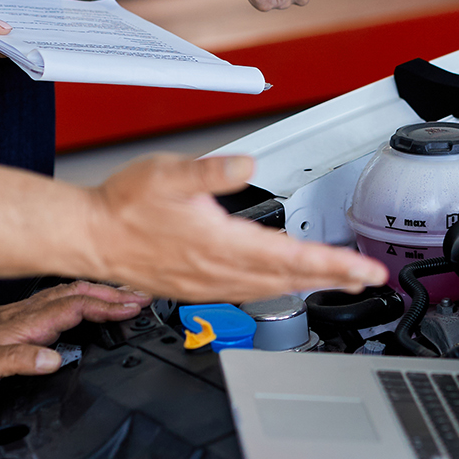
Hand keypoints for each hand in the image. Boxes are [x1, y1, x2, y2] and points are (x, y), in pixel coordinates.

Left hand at [0, 281, 148, 401]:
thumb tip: (53, 359)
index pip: (75, 309)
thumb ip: (19, 362)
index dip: (105, 307)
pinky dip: (84, 296)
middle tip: (143, 295)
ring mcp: (26, 313)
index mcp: (25, 324)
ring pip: (72, 294)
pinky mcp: (23, 317)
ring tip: (127, 293)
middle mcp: (28, 314)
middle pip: (80, 295)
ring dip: (102, 292)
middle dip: (114, 294)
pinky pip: (62, 299)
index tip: (132, 307)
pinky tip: (90, 299)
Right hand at [83, 152, 384, 301]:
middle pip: (289, 278)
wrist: (90, 236)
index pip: (291, 257)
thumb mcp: (169, 173)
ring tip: (335, 281)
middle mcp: (219, 270)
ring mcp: (208, 284)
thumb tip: (246, 164)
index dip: (333, 264)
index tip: (364, 270)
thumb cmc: (124, 205)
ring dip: (307, 285)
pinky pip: (247, 294)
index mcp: (221, 243)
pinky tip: (281, 285)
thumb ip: (212, 171)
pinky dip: (275, 290)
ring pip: (271, 289)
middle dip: (333, 278)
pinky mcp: (196, 287)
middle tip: (367, 279)